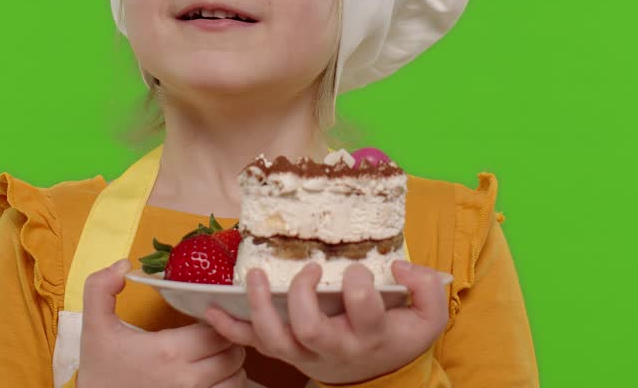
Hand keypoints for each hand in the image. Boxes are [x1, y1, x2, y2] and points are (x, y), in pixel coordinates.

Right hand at [78, 258, 247, 387]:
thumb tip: (124, 264)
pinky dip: (227, 385)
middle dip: (228, 340)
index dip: (218, 321)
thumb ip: (101, 288)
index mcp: (168, 351)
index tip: (207, 318)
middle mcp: (187, 379)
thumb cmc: (100, 370)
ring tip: (214, 356)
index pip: (219, 330)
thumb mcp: (94, 326)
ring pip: (236, 378)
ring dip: (231, 365)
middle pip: (234, 353)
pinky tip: (211, 378)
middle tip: (213, 334)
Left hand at [202, 261, 446, 384]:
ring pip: (276, 338)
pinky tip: (210, 311)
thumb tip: (398, 265)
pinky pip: (254, 345)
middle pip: (309, 327)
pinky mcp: (286, 352)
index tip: (355, 269)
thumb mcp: (427, 317)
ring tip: (255, 275)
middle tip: (307, 269)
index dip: (357, 283)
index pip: (362, 307)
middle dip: (302, 293)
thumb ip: (426, 287)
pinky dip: (230, 329)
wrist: (379, 372)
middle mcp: (334, 346)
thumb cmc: (398, 335)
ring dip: (260, 306)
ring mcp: (305, 353)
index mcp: (370, 333)